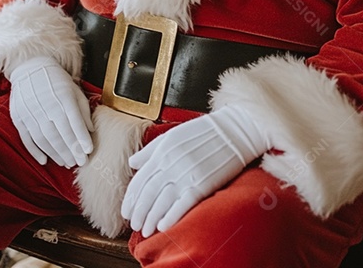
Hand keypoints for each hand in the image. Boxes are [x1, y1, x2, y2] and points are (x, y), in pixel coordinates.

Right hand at [8, 56, 93, 166]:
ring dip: (56, 153)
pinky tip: (45, 161)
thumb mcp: (74, 90)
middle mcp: (46, 105)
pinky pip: (27, 138)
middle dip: (71, 151)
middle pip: (60, 134)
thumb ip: (83, 110)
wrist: (30, 67)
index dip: (82, 138)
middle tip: (79, 162)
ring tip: (66, 162)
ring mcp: (31, 112)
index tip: (89, 151)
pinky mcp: (19, 117)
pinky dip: (35, 151)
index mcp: (63, 96)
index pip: (74, 121)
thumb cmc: (56, 80)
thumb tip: (90, 130)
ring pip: (44, 139)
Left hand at [121, 104, 268, 235]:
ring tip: (146, 231)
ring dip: (151, 219)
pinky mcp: (202, 184)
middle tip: (134, 225)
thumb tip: (132, 163)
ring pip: (161, 202)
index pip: (139, 180)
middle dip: (139, 212)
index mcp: (162, 152)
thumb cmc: (204, 132)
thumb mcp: (172, 135)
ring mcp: (186, 175)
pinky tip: (163, 227)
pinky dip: (170, 217)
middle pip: (148, 194)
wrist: (235, 130)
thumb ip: (151, 150)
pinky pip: (182, 204)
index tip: (127, 211)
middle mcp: (171, 164)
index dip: (131, 198)